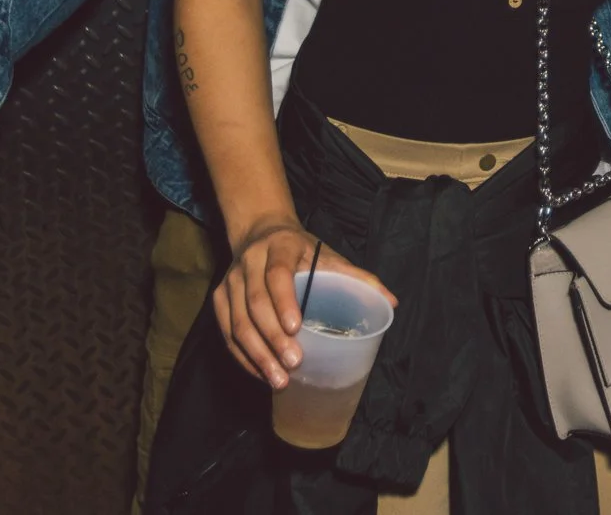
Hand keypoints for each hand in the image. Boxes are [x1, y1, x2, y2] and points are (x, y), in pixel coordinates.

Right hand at [215, 219, 396, 388]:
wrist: (261, 232)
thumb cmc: (302, 251)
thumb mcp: (330, 256)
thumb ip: (359, 278)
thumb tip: (391, 303)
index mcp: (280, 246)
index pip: (278, 274)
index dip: (284, 302)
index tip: (296, 328)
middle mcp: (249, 261)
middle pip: (255, 303)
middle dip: (273, 338)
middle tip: (293, 364)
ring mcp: (231, 281)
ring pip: (237, 322)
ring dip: (256, 354)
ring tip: (278, 379)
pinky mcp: (219, 298)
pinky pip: (226, 333)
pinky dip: (243, 356)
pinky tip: (260, 373)